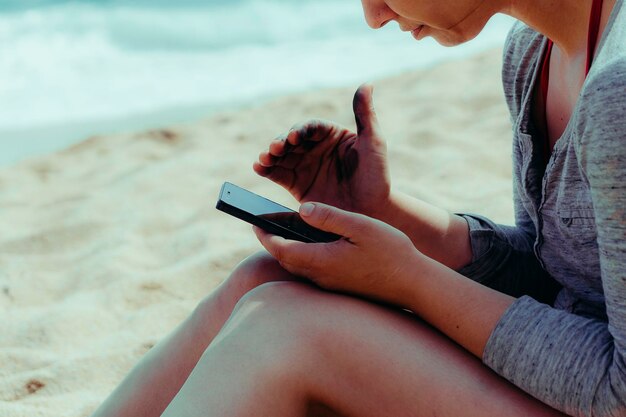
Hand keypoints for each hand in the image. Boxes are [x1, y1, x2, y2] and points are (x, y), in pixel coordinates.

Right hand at [253, 84, 390, 217]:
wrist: (371, 213)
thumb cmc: (377, 177)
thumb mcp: (374, 143)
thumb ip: (366, 115)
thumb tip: (367, 84)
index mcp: (332, 136)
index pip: (312, 127)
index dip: (301, 129)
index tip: (296, 136)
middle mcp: (315, 148)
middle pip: (293, 140)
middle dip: (282, 142)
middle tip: (276, 147)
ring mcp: (304, 167)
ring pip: (282, 155)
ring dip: (270, 154)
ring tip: (265, 158)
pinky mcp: (296, 185)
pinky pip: (278, 174)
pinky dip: (266, 170)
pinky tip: (260, 168)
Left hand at [253, 202, 422, 308]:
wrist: (414, 284)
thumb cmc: (390, 252)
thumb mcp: (360, 226)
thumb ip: (329, 217)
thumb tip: (301, 209)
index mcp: (321, 260)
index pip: (280, 249)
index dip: (264, 234)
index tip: (253, 220)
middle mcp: (321, 277)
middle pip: (285, 259)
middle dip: (272, 241)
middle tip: (263, 222)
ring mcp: (330, 284)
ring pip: (298, 266)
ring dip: (287, 249)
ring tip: (283, 228)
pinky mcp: (339, 286)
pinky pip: (312, 270)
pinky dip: (303, 255)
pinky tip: (311, 243)